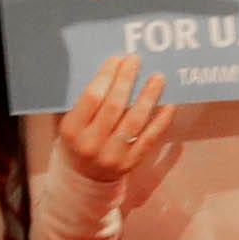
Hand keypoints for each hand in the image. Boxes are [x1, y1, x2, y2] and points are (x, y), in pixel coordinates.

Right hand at [50, 52, 183, 205]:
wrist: (82, 179)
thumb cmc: (76, 141)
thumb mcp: (69, 123)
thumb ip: (83, 102)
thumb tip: (110, 70)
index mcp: (72, 130)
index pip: (91, 98)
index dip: (106, 76)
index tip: (117, 59)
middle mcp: (91, 144)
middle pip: (113, 106)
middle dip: (126, 80)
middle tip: (136, 61)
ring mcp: (112, 155)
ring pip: (134, 121)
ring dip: (148, 97)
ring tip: (158, 78)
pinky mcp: (129, 163)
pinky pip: (148, 139)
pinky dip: (160, 122)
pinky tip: (169, 106)